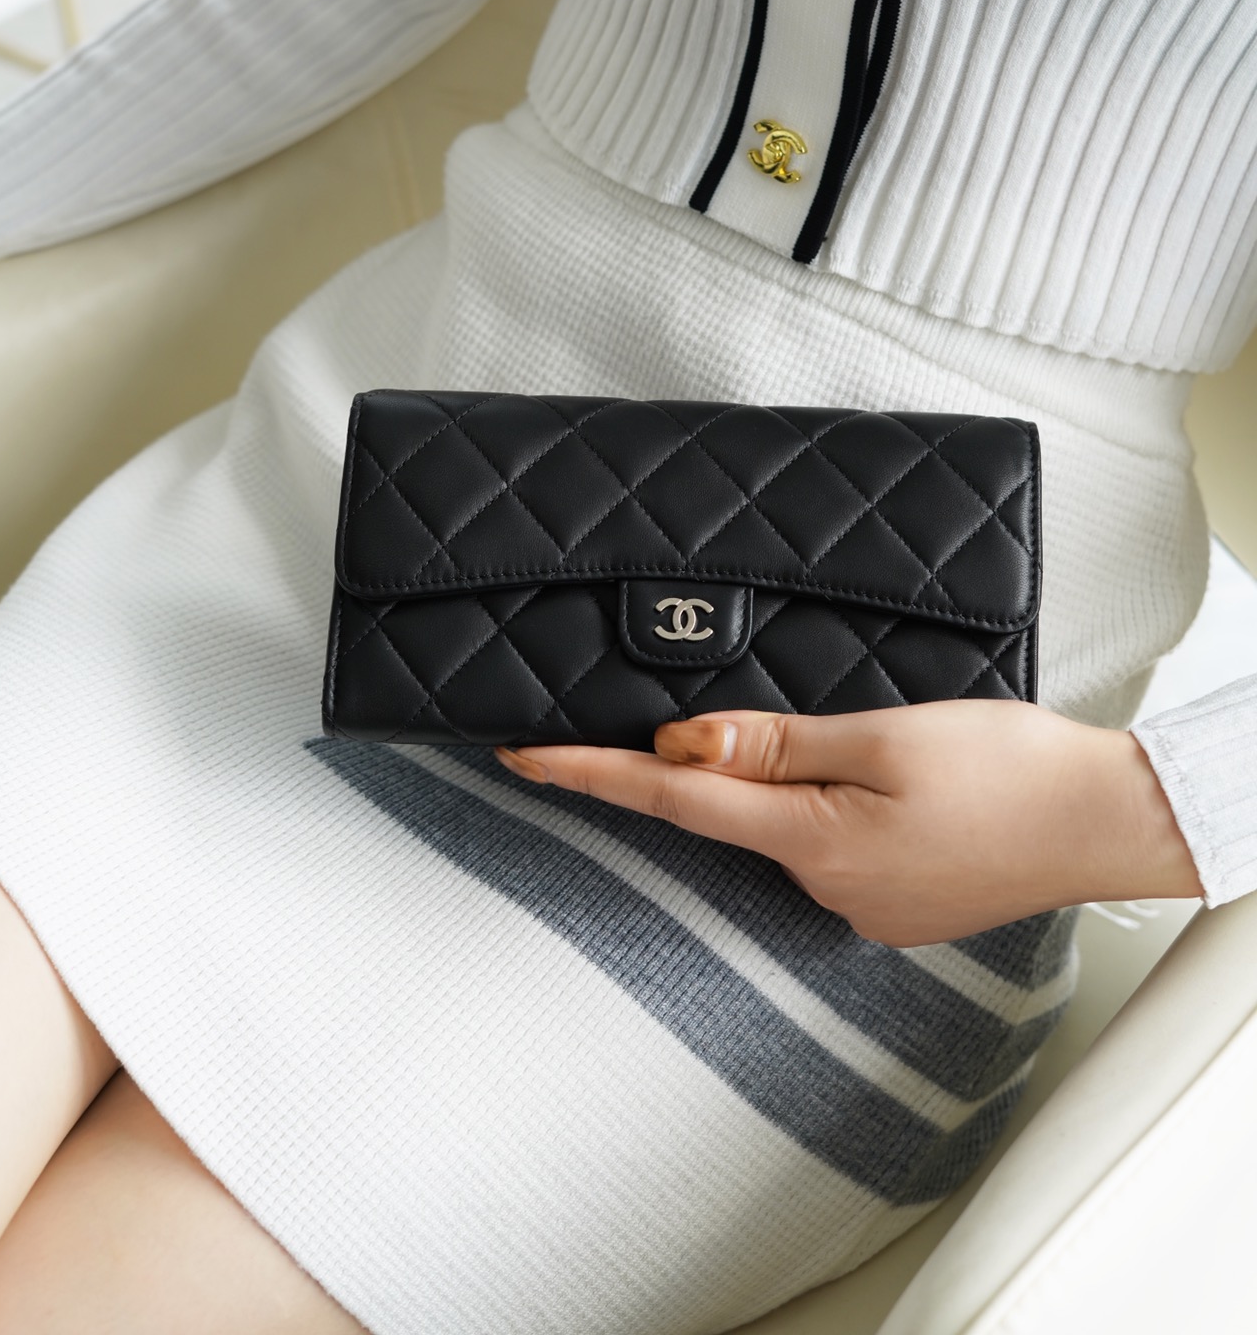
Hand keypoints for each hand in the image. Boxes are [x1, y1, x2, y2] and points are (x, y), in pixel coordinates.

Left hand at [495, 702, 1202, 945]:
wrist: (1106, 823)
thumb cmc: (1007, 769)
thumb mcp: (884, 736)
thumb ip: (776, 743)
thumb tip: (683, 741)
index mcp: (810, 839)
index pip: (671, 798)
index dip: (588, 772)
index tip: (518, 754)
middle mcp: (823, 885)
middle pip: (725, 813)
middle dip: (692, 766)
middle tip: (672, 719)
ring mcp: (862, 904)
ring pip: (784, 828)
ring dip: (777, 785)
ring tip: (832, 740)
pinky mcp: (897, 903)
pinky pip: (831, 848)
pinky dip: (824, 809)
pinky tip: (876, 782)